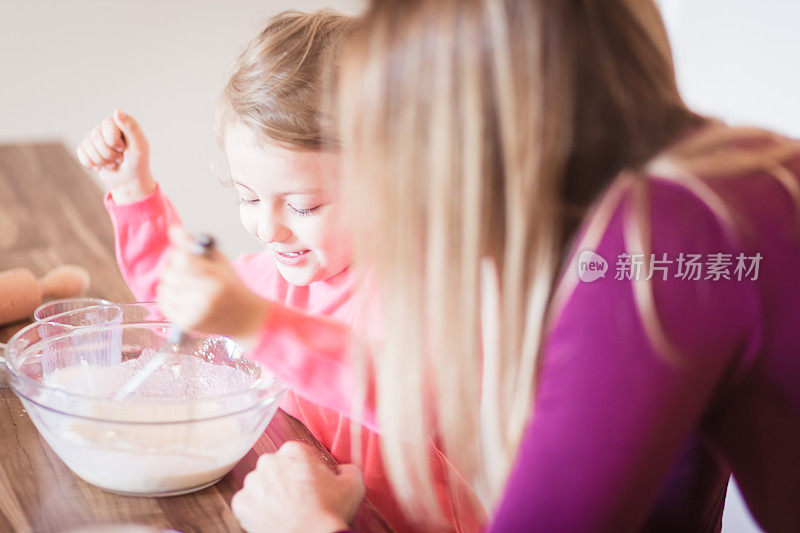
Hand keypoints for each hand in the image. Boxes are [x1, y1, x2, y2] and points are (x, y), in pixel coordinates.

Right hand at [76, 109, 156, 203]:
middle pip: (96, 137)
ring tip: (113, 163)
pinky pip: (81, 153)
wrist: (129, 181)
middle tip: (120, 159)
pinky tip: (101, 167)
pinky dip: (92, 164)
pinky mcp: (87, 147)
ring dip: (102, 161)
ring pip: (88, 146)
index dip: (114, 142)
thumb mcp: (140, 147)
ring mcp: (95, 136)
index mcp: (121, 122)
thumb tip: (117, 111)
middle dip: (108, 154)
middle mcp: (107, 126)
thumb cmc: (137, 163)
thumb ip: (132, 128)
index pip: (107, 125)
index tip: (124, 149)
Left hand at [157, 227, 270, 343]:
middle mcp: (206, 296)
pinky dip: (169, 299)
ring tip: (184, 287)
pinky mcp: (188, 324)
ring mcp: (196, 312)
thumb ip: (195, 246)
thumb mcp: (220, 262)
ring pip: (164, 289)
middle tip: (185, 273)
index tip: (185, 259)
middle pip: (170, 274)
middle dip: (173, 270)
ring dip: (170, 285)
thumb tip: (173, 230)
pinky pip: (164, 305)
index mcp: (216, 277)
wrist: (245, 318)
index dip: (179, 256)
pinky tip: (182, 298)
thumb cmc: (232, 287)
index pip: (182, 259)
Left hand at [231, 442, 363, 532]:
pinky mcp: (241, 502)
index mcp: (293, 450)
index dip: (306, 469)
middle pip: (276, 466)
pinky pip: (247, 502)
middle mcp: (268, 460)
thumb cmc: (330, 511)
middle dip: (285, 478)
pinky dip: (257, 509)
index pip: (297, 454)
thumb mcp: (353, 483)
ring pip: (260, 483)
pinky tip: (273, 517)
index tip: (311, 482)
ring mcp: (252, 482)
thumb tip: (342, 470)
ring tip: (286, 509)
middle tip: (299, 498)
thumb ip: (347, 468)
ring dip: (270, 493)